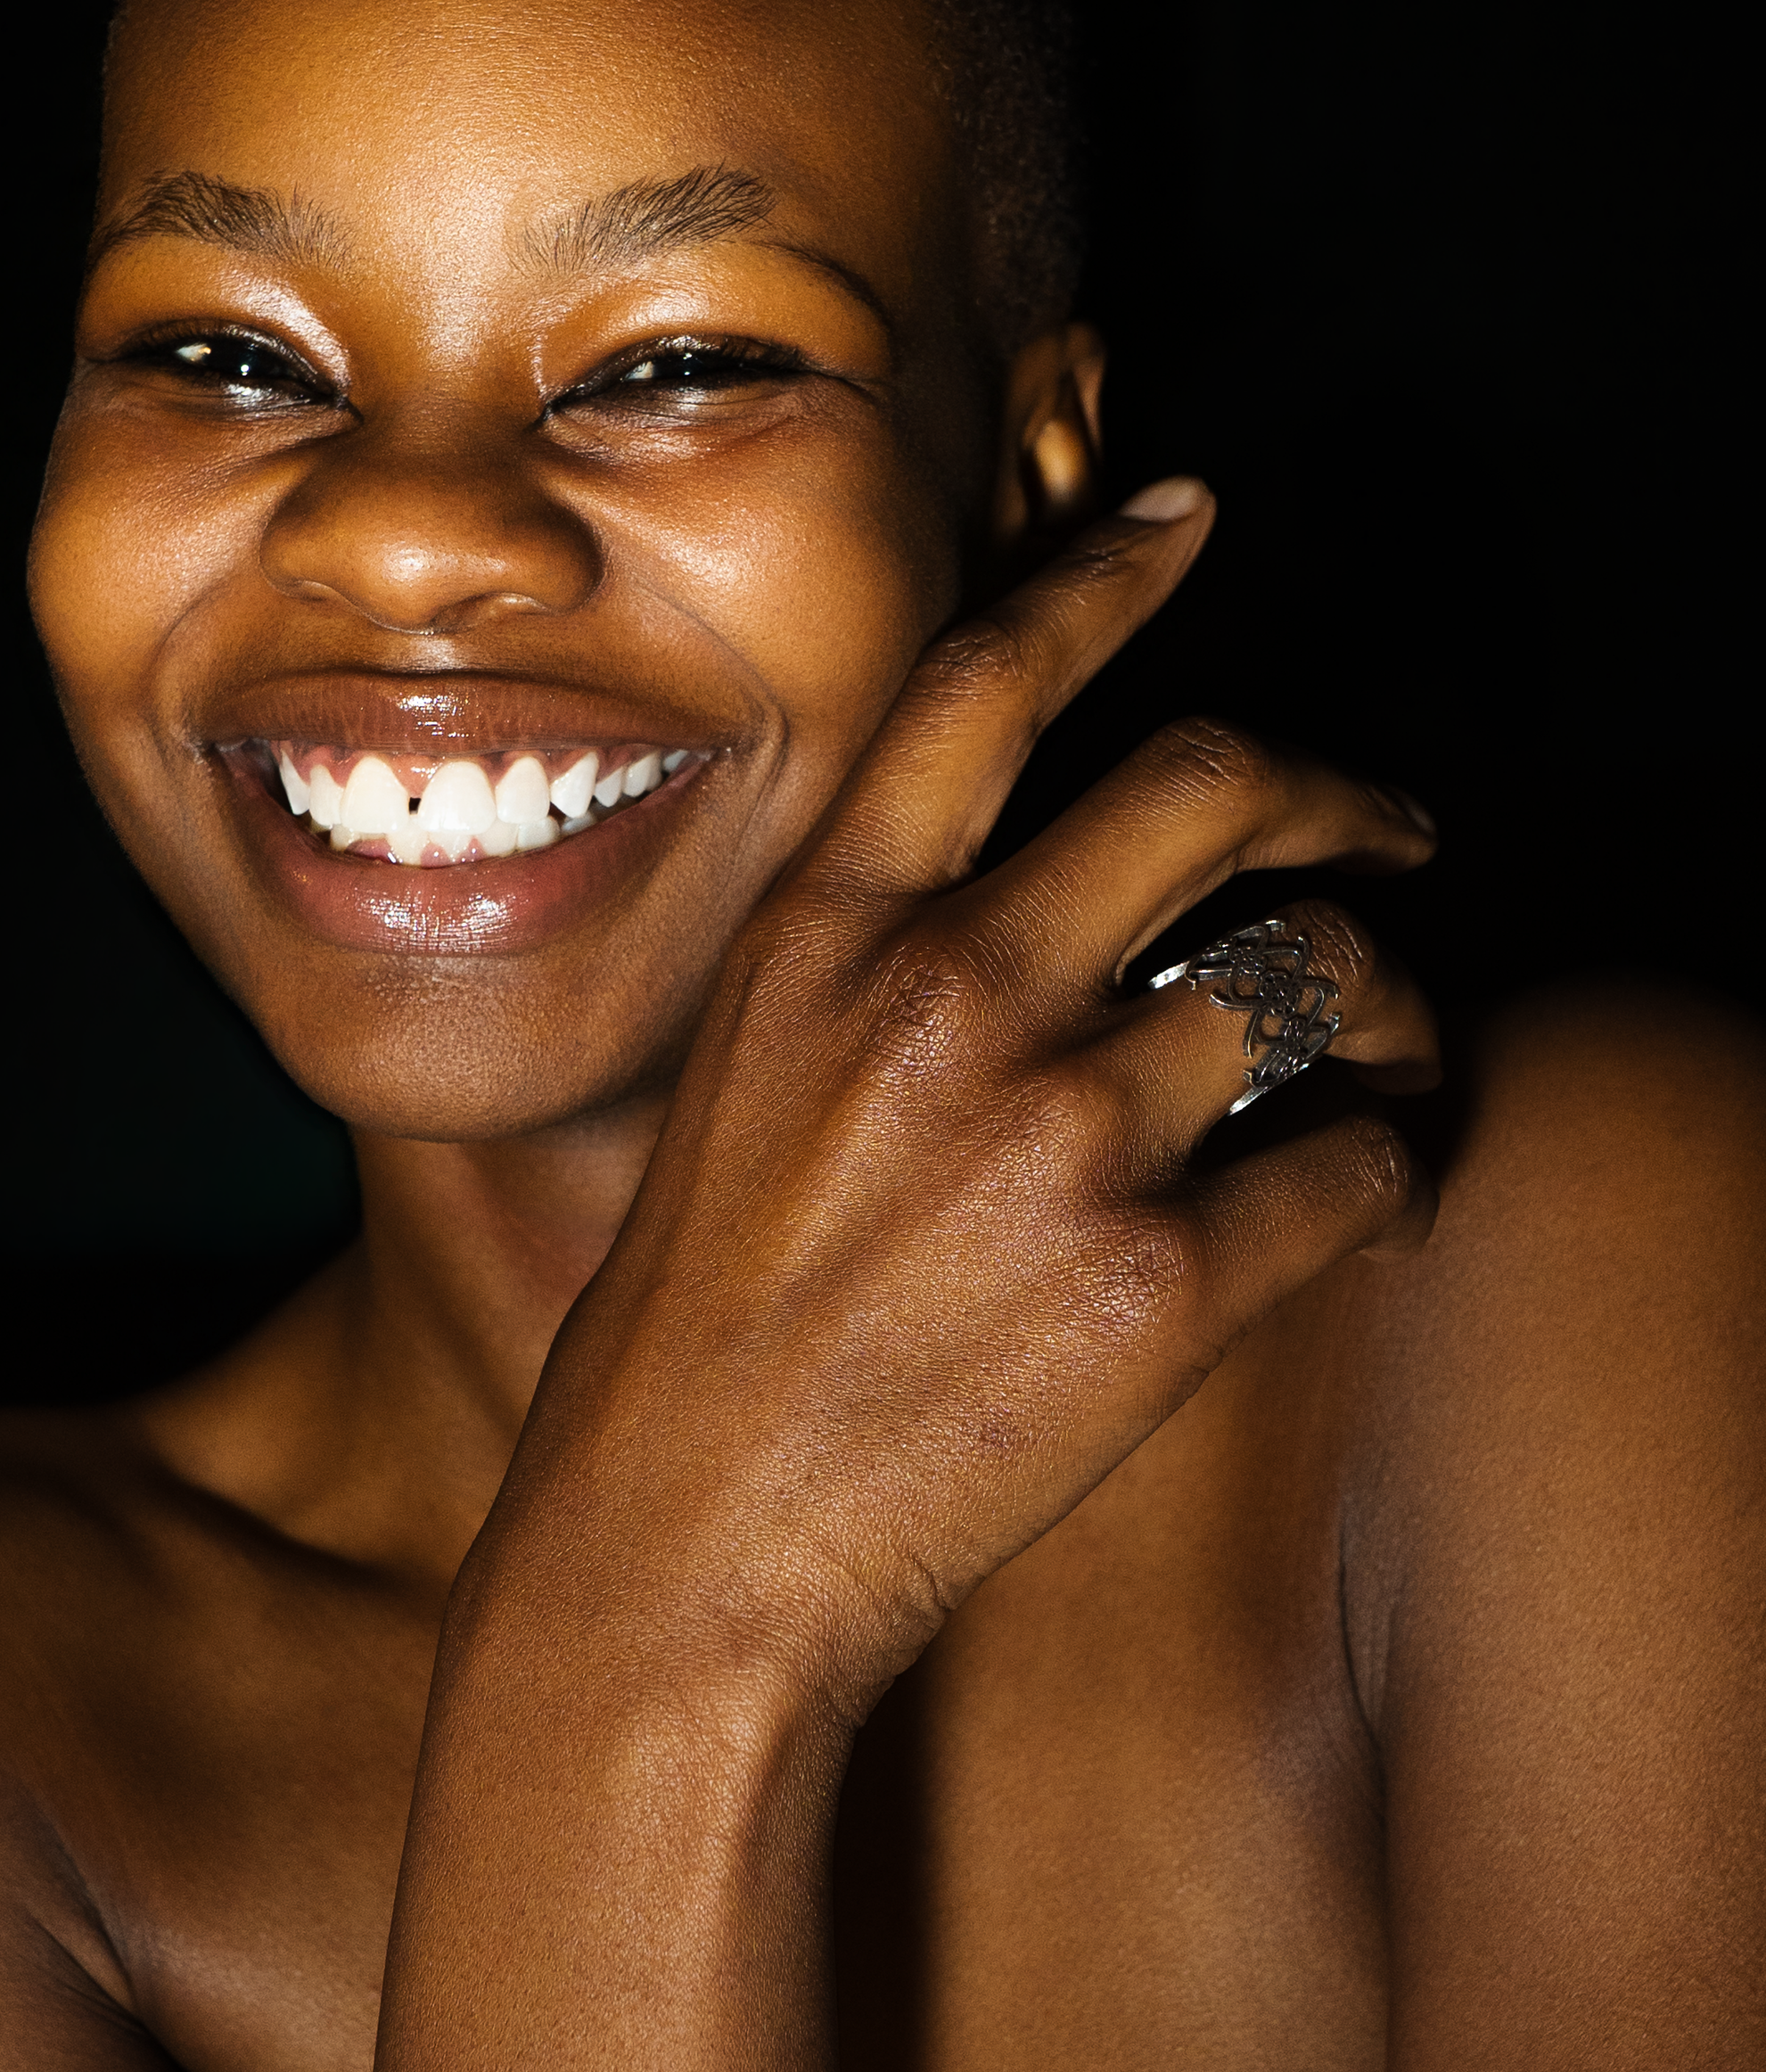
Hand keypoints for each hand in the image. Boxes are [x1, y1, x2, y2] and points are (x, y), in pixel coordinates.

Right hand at [480, 481, 1439, 1710]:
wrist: (680, 1552)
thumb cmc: (690, 1331)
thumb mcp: (736, 1082)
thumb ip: (869, 962)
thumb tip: (1030, 897)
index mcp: (821, 929)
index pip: (985, 682)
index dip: (1104, 578)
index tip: (1186, 518)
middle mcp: (945, 991)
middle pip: (1210, 784)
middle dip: (1337, 784)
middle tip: (1390, 823)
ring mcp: (1054, 1131)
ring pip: (1310, 970)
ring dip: (1386, 990)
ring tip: (1391, 1031)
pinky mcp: (1153, 1285)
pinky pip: (1347, 1167)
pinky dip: (1386, 1168)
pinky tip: (1367, 1190)